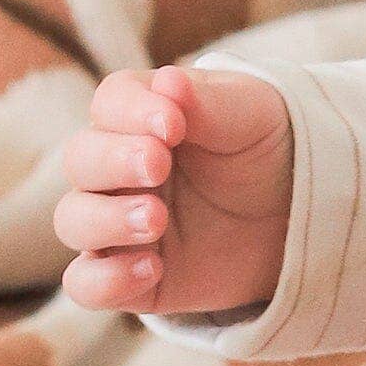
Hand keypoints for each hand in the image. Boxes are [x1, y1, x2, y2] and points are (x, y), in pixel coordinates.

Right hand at [54, 65, 294, 319]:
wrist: (292, 212)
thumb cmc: (262, 147)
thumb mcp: (251, 116)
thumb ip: (209, 104)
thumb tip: (169, 81)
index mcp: (143, 115)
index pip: (112, 103)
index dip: (132, 111)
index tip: (173, 125)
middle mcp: (117, 167)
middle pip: (81, 159)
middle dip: (113, 162)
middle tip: (157, 165)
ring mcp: (116, 222)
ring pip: (73, 220)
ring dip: (106, 219)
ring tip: (156, 219)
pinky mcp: (126, 275)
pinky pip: (86, 283)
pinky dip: (106, 279)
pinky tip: (152, 267)